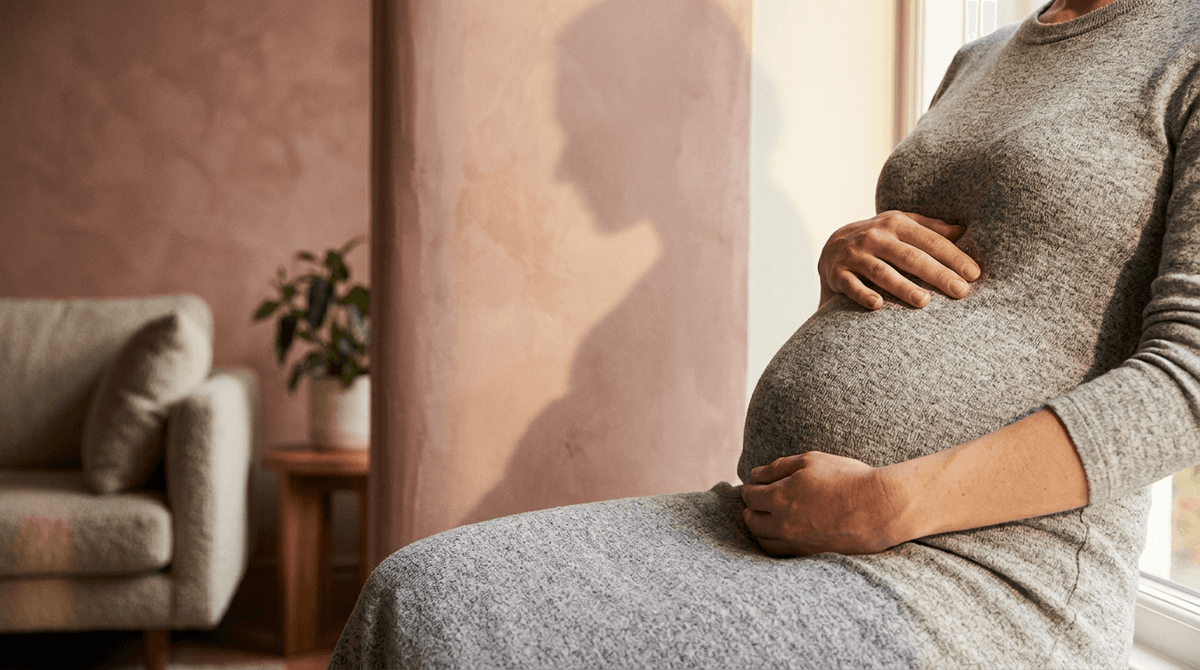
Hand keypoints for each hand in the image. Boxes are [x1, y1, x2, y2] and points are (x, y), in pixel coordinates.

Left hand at [741, 452, 909, 556]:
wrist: (879, 507)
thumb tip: (755, 474)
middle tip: (756, 502)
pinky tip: (780, 534)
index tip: (755, 485)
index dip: (750, 488)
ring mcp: (796, 543)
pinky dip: (774, 543)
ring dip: (759, 528)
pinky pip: (780, 553)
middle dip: (750, 509)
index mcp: (779, 498)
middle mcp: (782, 524)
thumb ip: (777, 467)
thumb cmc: (846, 479)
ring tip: (764, 518)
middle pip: (751, 520)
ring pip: (762, 540)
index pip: (750, 496)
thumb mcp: (810, 461)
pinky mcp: (810, 555)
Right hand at [818, 211, 980, 309]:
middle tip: (960, 291)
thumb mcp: (901, 225)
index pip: (930, 241)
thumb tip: (965, 231)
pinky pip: (851, 286)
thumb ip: (931, 229)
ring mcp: (854, 255)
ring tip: (925, 302)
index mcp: (895, 223)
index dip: (953, 257)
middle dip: (937, 274)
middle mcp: (874, 237)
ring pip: (882, 272)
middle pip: (910, 257)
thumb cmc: (877, 239)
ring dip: (903, 287)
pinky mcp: (837, 273)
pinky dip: (863, 295)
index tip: (974, 274)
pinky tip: (878, 305)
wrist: (830, 248)